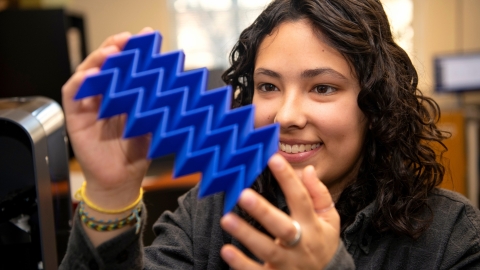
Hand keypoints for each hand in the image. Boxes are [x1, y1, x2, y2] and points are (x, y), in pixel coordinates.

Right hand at [62, 27, 153, 206]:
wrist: (123, 181)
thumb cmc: (137, 153)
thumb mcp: (152, 123)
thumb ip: (157, 102)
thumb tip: (175, 80)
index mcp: (123, 95)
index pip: (124, 66)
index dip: (132, 51)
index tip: (145, 38)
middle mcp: (104, 97)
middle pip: (103, 65)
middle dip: (114, 49)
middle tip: (127, 39)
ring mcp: (88, 106)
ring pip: (86, 74)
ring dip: (96, 60)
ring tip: (111, 52)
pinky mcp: (75, 118)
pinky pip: (72, 95)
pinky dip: (79, 82)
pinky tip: (91, 75)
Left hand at [220, 154, 339, 268]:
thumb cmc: (323, 244)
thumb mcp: (329, 220)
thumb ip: (319, 195)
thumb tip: (308, 169)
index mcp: (313, 226)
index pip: (301, 199)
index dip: (288, 179)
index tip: (273, 159)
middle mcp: (301, 245)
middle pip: (283, 227)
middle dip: (263, 211)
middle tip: (243, 194)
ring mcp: (287, 264)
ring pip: (267, 250)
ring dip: (246, 235)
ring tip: (227, 219)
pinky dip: (241, 264)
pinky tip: (226, 250)